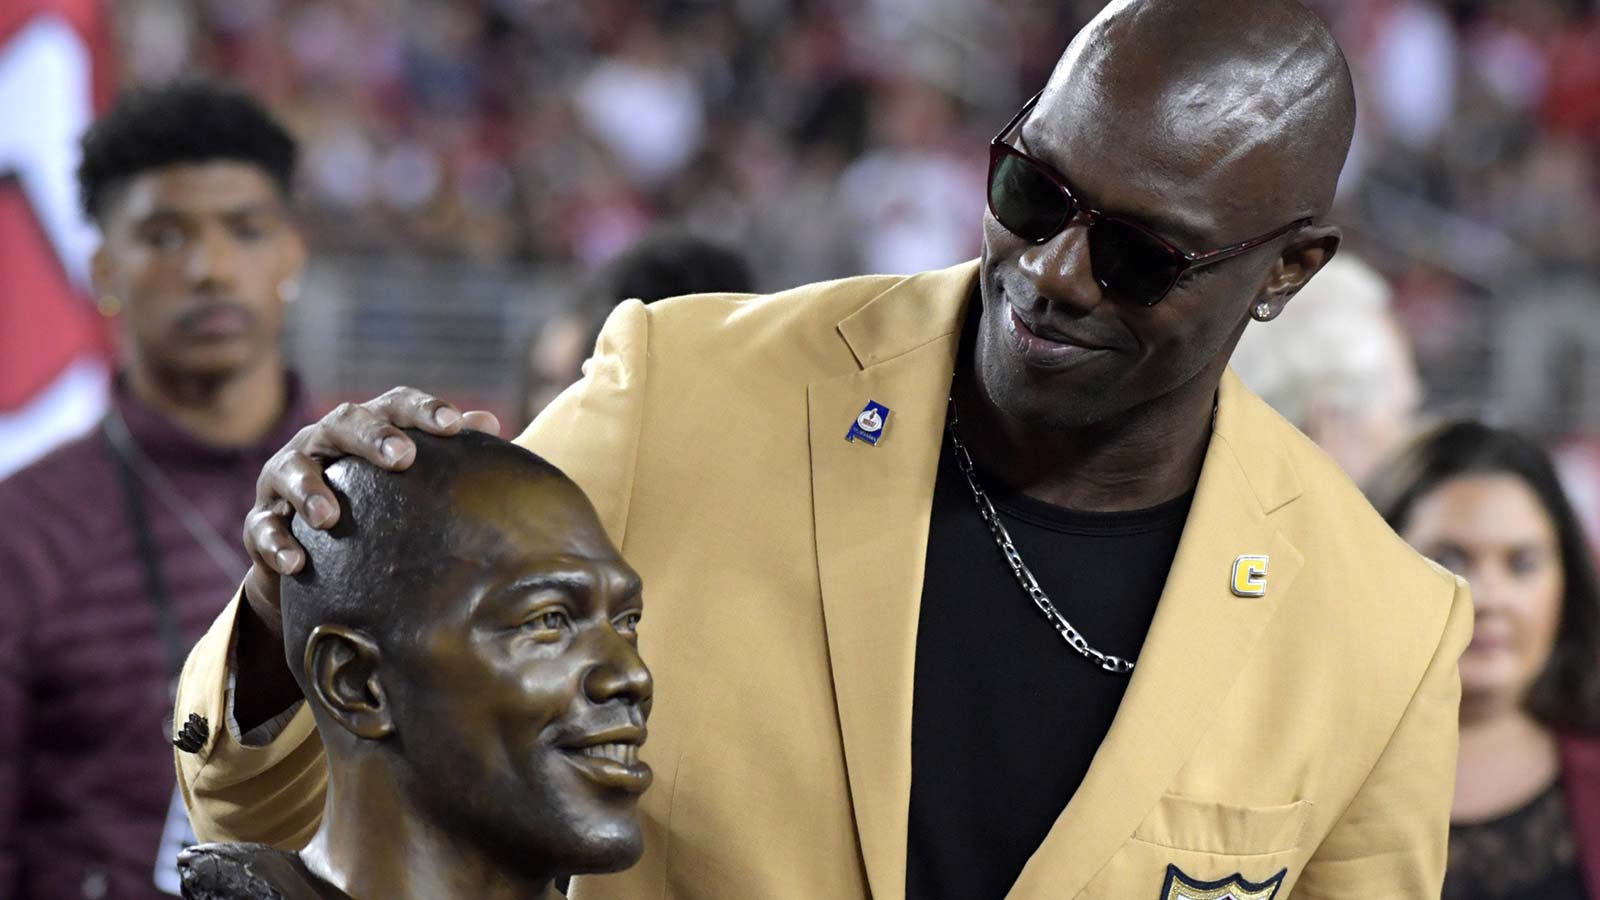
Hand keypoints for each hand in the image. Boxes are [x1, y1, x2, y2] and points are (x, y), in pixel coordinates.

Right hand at [233, 388, 497, 727]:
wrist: (315, 560)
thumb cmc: (375, 508)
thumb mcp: (408, 480)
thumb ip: (445, 454)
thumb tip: (492, 427)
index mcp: (363, 429)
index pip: (394, 405)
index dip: (423, 410)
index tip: (454, 425)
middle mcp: (322, 444)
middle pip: (342, 424)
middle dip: (371, 437)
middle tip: (402, 457)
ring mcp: (284, 479)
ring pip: (291, 471)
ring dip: (309, 490)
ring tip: (330, 516)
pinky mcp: (260, 521)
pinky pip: (262, 527)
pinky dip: (277, 543)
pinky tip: (296, 564)